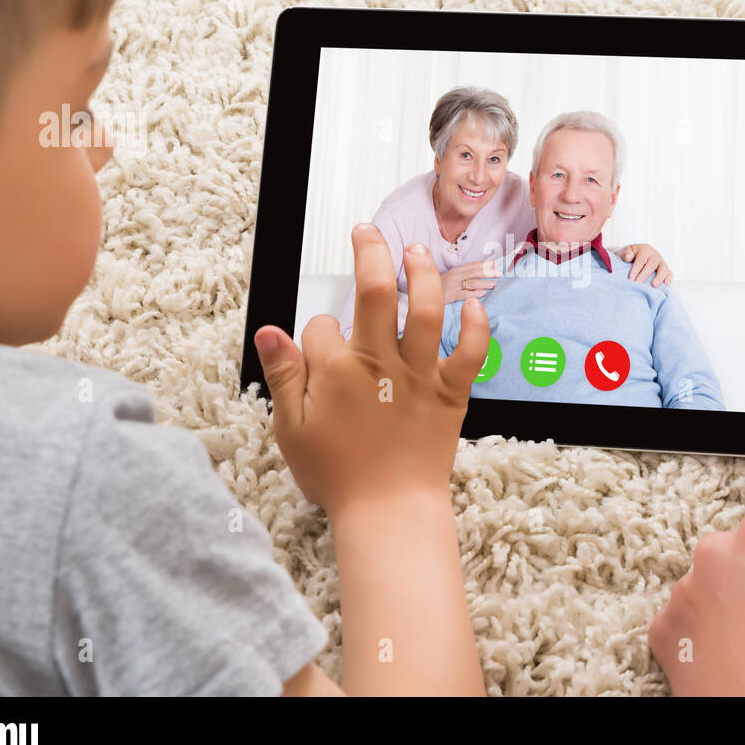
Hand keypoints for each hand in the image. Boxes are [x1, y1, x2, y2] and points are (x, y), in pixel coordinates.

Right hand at [254, 224, 490, 518]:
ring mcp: (418, 375)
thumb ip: (282, 375)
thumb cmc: (339, 477)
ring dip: (423, 273)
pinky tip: (474, 304)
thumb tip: (268, 331)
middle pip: (375, 290)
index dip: (315, 335)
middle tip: (368, 231)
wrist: (389, 513)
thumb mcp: (291, 429)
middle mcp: (379, 363)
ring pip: (426, 309)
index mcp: (335, 371)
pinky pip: (469, 351)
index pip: (320, 327)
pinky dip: (475, 326)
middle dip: (370, 251)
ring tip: (417, 252)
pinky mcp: (450, 393)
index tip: (318, 354)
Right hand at [441, 259, 500, 302]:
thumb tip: (479, 275)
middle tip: (500, 273)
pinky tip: (483, 294)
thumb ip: (463, 276)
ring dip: (484, 282)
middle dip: (488, 272)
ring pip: (470, 282)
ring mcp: (452, 285)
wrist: (423, 295)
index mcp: (456, 270)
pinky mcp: (449, 296)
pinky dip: (474, 293)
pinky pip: (463, 294)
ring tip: (494, 284)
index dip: (485, 264)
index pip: (473, 265)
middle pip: (474, 272)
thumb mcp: (451, 278)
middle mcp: (455, 276)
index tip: (497, 263)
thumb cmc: (440, 288)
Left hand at [621, 243, 672, 285]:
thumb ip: (625, 253)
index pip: (641, 259)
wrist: (634, 257)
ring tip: (653, 285)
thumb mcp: (625, 251)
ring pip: (663, 268)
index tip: (631, 279)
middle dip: (645, 274)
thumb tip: (628, 257)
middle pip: (652, 264)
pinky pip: (669, 272)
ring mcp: (661, 262)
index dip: (636, 269)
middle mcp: (655, 254)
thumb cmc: (629, 256)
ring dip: (659, 276)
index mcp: (645, 249)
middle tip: (638, 283)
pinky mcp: (665, 269)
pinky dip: (669, 278)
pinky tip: (666, 284)